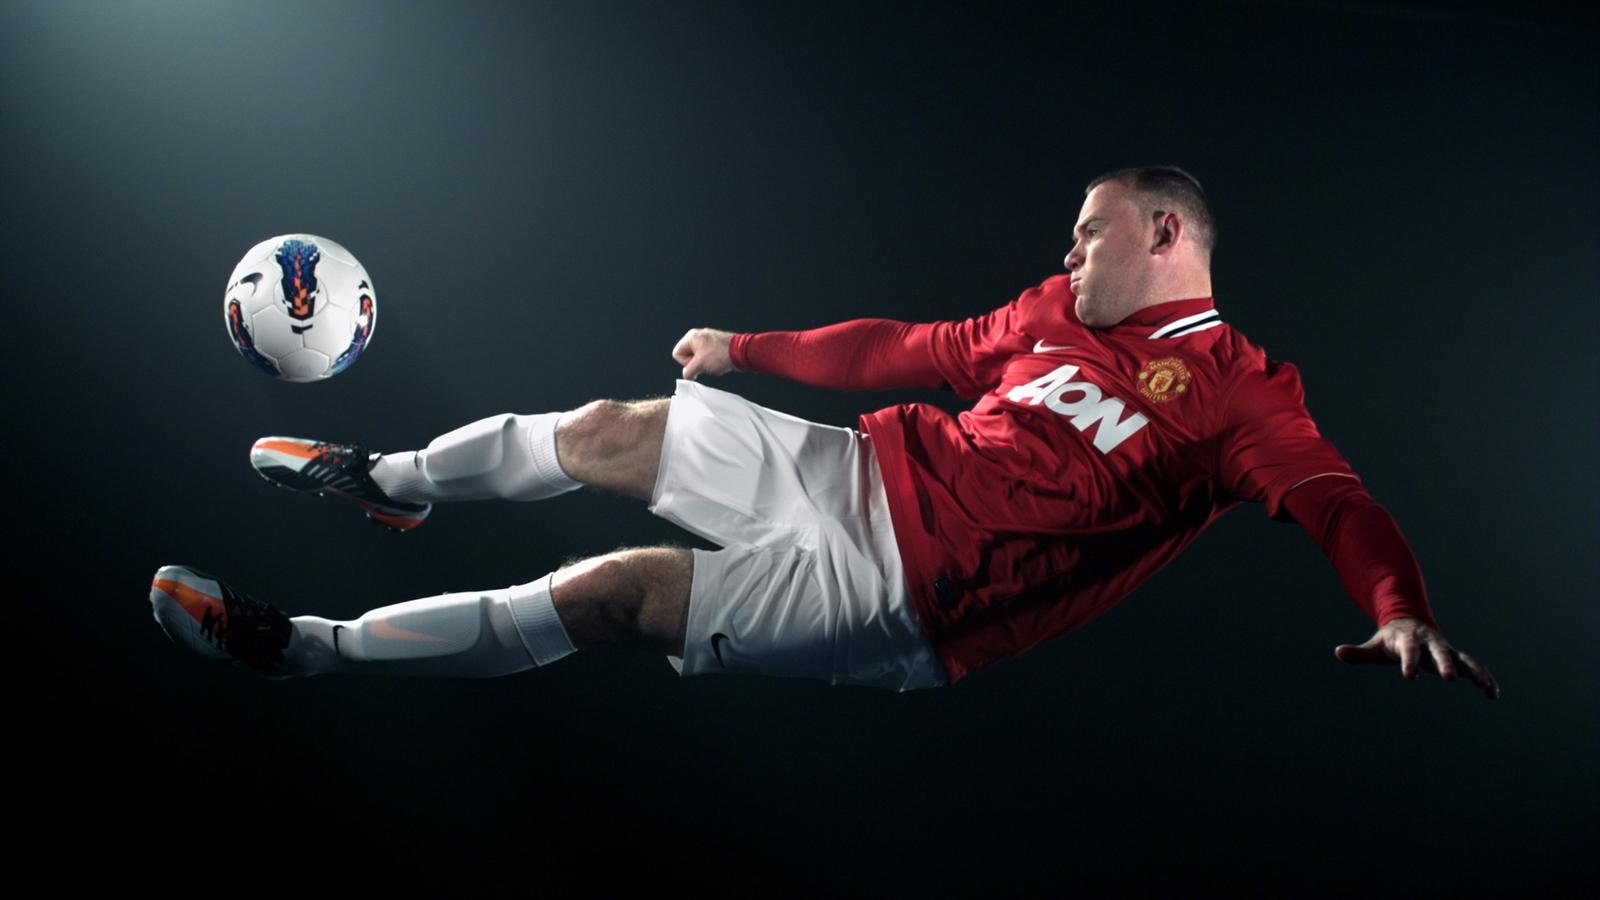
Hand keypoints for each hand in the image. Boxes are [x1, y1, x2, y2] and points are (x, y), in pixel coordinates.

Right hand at [672, 328, 735, 380]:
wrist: (741, 352)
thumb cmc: (721, 354)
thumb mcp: (699, 365)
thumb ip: (688, 372)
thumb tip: (687, 375)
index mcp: (691, 337)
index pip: (677, 353)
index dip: (685, 363)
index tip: (696, 364)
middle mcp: (698, 336)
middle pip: (687, 356)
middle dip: (696, 364)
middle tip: (705, 364)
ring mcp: (708, 341)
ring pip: (698, 358)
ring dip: (705, 364)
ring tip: (714, 363)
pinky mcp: (716, 346)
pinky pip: (708, 358)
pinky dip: (712, 362)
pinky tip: (719, 363)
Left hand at [1335, 617, 1500, 699]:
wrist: (1409, 624)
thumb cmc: (1390, 640)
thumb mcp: (1374, 646)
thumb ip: (1358, 652)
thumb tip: (1338, 652)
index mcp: (1408, 639)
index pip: (1408, 650)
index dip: (1408, 661)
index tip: (1408, 677)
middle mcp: (1430, 642)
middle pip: (1438, 652)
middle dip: (1444, 664)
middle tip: (1448, 679)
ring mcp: (1446, 649)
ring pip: (1463, 659)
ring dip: (1475, 672)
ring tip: (1486, 688)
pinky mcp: (1456, 657)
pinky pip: (1473, 666)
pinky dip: (1483, 678)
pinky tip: (1493, 694)